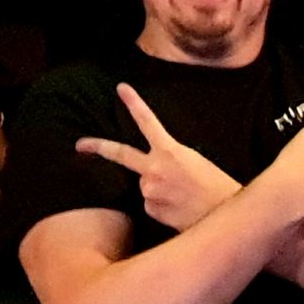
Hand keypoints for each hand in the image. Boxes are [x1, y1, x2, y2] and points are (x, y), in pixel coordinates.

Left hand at [77, 83, 239, 231]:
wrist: (223, 215)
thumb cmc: (216, 185)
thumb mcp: (195, 161)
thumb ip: (170, 159)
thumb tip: (156, 169)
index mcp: (170, 151)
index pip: (147, 121)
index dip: (133, 103)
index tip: (121, 88)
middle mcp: (153, 170)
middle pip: (120, 154)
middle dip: (97, 147)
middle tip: (79, 145)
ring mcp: (149, 191)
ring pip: (146, 185)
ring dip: (159, 189)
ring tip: (183, 196)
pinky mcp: (150, 210)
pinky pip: (151, 204)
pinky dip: (162, 205)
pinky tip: (180, 208)